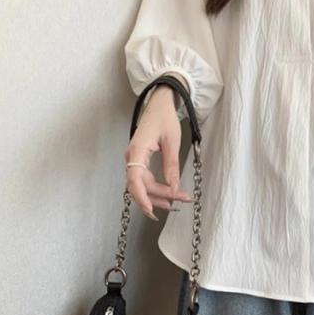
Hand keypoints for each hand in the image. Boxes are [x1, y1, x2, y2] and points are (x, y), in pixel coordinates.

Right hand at [124, 86, 194, 220]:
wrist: (159, 105)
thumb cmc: (165, 118)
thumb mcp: (173, 141)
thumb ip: (172, 165)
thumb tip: (174, 187)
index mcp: (137, 151)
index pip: (134, 179)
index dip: (141, 196)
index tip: (151, 209)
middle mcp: (132, 157)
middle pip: (141, 185)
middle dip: (160, 196)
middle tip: (181, 200)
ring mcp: (134, 159)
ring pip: (142, 185)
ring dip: (158, 195)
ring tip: (177, 201)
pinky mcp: (140, 160)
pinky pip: (144, 179)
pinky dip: (156, 188)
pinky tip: (168, 194)